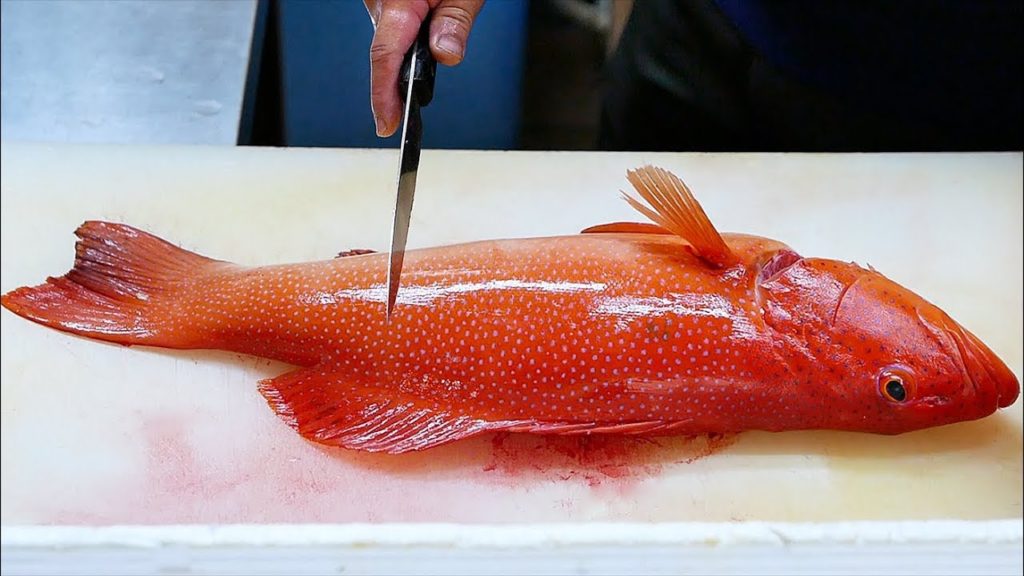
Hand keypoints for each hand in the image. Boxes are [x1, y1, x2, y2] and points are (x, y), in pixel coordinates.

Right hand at [364, 0, 484, 136]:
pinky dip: (407, 39)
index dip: (383, 96)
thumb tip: (446, 55)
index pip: (385, 56)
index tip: (387, 125)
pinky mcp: (384, 2)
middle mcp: (380, 1)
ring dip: (409, 54)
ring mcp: (379, 1)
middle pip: (386, 53)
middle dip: (404, 77)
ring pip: (391, 40)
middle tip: (413, 106)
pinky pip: (393, 28)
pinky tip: (423, 42)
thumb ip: (455, 21)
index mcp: (397, 0)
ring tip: (429, 60)